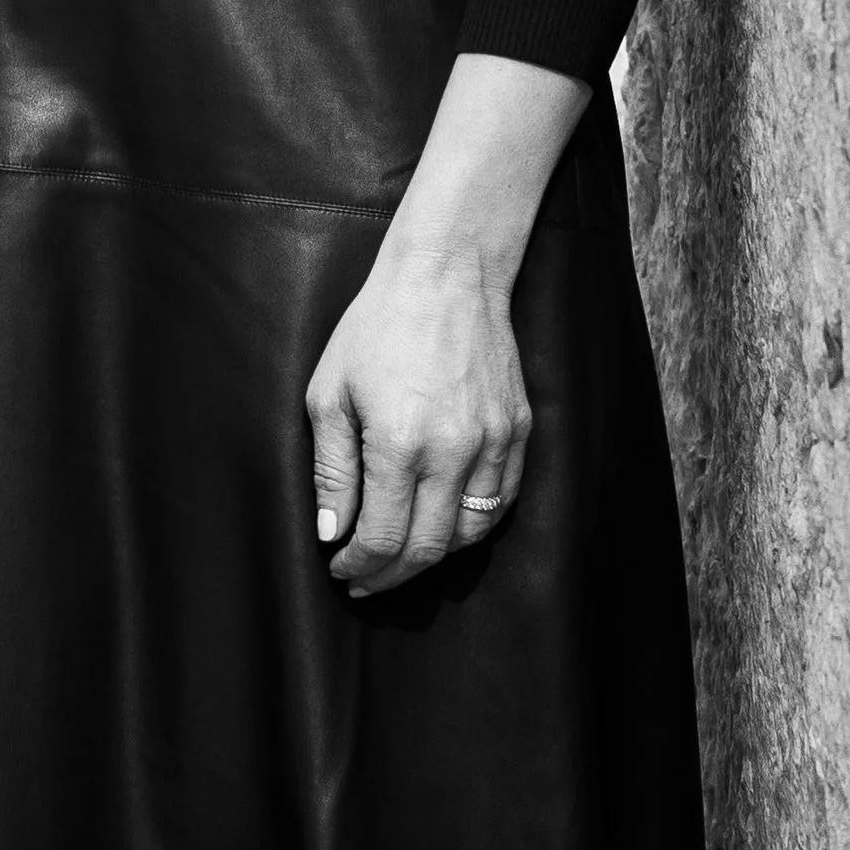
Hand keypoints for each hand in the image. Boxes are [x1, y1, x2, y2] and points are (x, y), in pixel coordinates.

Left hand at [301, 52, 589, 596]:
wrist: (448, 271)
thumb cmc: (379, 325)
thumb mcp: (330, 392)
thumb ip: (331, 469)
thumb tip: (334, 533)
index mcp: (398, 444)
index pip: (382, 538)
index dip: (359, 566)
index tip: (342, 568)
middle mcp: (452, 450)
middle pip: (427, 549)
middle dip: (391, 575)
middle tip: (366, 579)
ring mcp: (493, 440)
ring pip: (470, 533)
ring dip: (434, 556)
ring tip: (404, 554)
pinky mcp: (518, 428)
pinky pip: (502, 499)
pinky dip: (473, 523)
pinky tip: (446, 521)